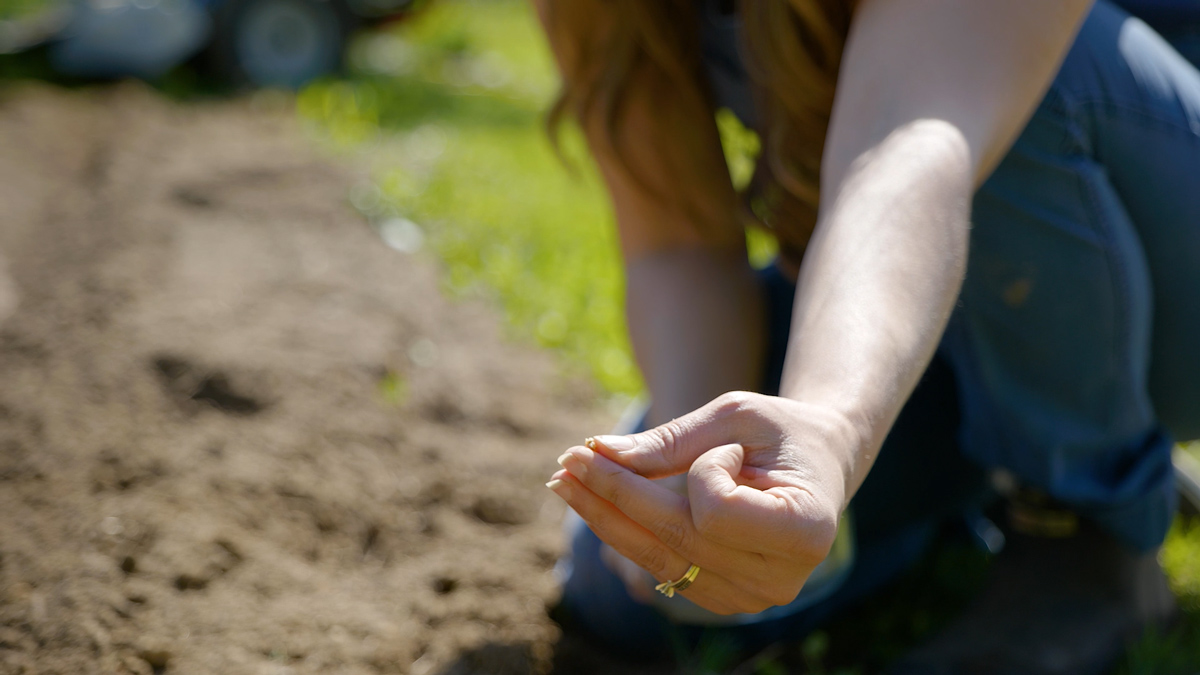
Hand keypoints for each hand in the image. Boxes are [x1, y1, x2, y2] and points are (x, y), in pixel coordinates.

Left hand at [547, 391, 859, 614]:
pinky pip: (661, 567)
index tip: (724, 448)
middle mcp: (784, 577)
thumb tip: (596, 452)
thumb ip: (673, 439)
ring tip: (564, 479)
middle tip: (566, 459)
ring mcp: (754, 598)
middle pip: (677, 537)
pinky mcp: (725, 600)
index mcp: (807, 527)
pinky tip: (594, 503)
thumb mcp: (736, 416)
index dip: (702, 471)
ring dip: (605, 517)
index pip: (717, 511)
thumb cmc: (780, 430)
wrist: (816, 464)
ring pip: (660, 557)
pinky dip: (625, 534)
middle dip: (615, 494)